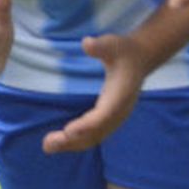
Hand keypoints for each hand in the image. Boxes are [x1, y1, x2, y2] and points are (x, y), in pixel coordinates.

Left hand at [42, 32, 152, 153]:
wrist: (140, 58)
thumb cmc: (123, 50)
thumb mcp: (113, 43)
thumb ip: (100, 45)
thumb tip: (87, 44)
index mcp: (121, 95)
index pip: (104, 115)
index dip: (87, 125)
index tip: (68, 131)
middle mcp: (119, 111)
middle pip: (97, 132)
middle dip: (73, 140)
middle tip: (48, 144)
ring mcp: (115, 118)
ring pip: (94, 137)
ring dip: (72, 144)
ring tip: (48, 146)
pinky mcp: (110, 119)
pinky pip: (94, 135)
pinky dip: (77, 141)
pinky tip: (60, 142)